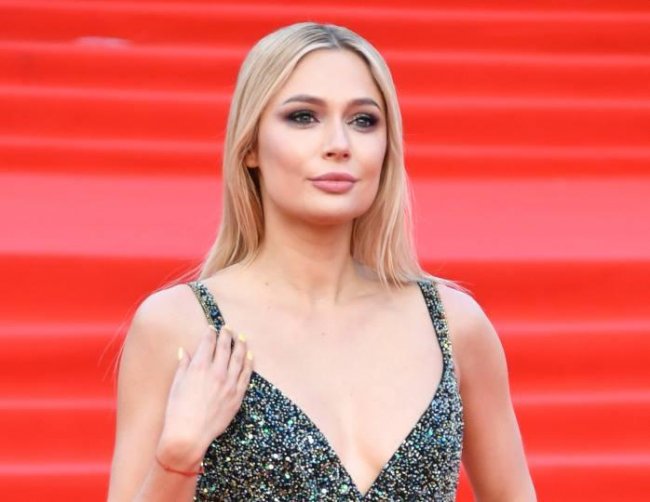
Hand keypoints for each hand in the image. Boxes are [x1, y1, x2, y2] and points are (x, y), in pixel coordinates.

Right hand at [156, 324, 253, 469]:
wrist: (188, 435)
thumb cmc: (177, 411)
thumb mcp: (176, 385)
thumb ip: (183, 366)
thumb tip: (184, 351)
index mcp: (198, 367)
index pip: (208, 343)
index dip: (210, 333)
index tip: (212, 328)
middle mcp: (216, 372)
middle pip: (225, 347)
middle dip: (226, 335)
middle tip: (228, 328)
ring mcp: (229, 383)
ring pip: (239, 357)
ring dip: (241, 345)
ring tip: (241, 337)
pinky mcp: (237, 395)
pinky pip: (246, 374)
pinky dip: (249, 362)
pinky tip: (250, 356)